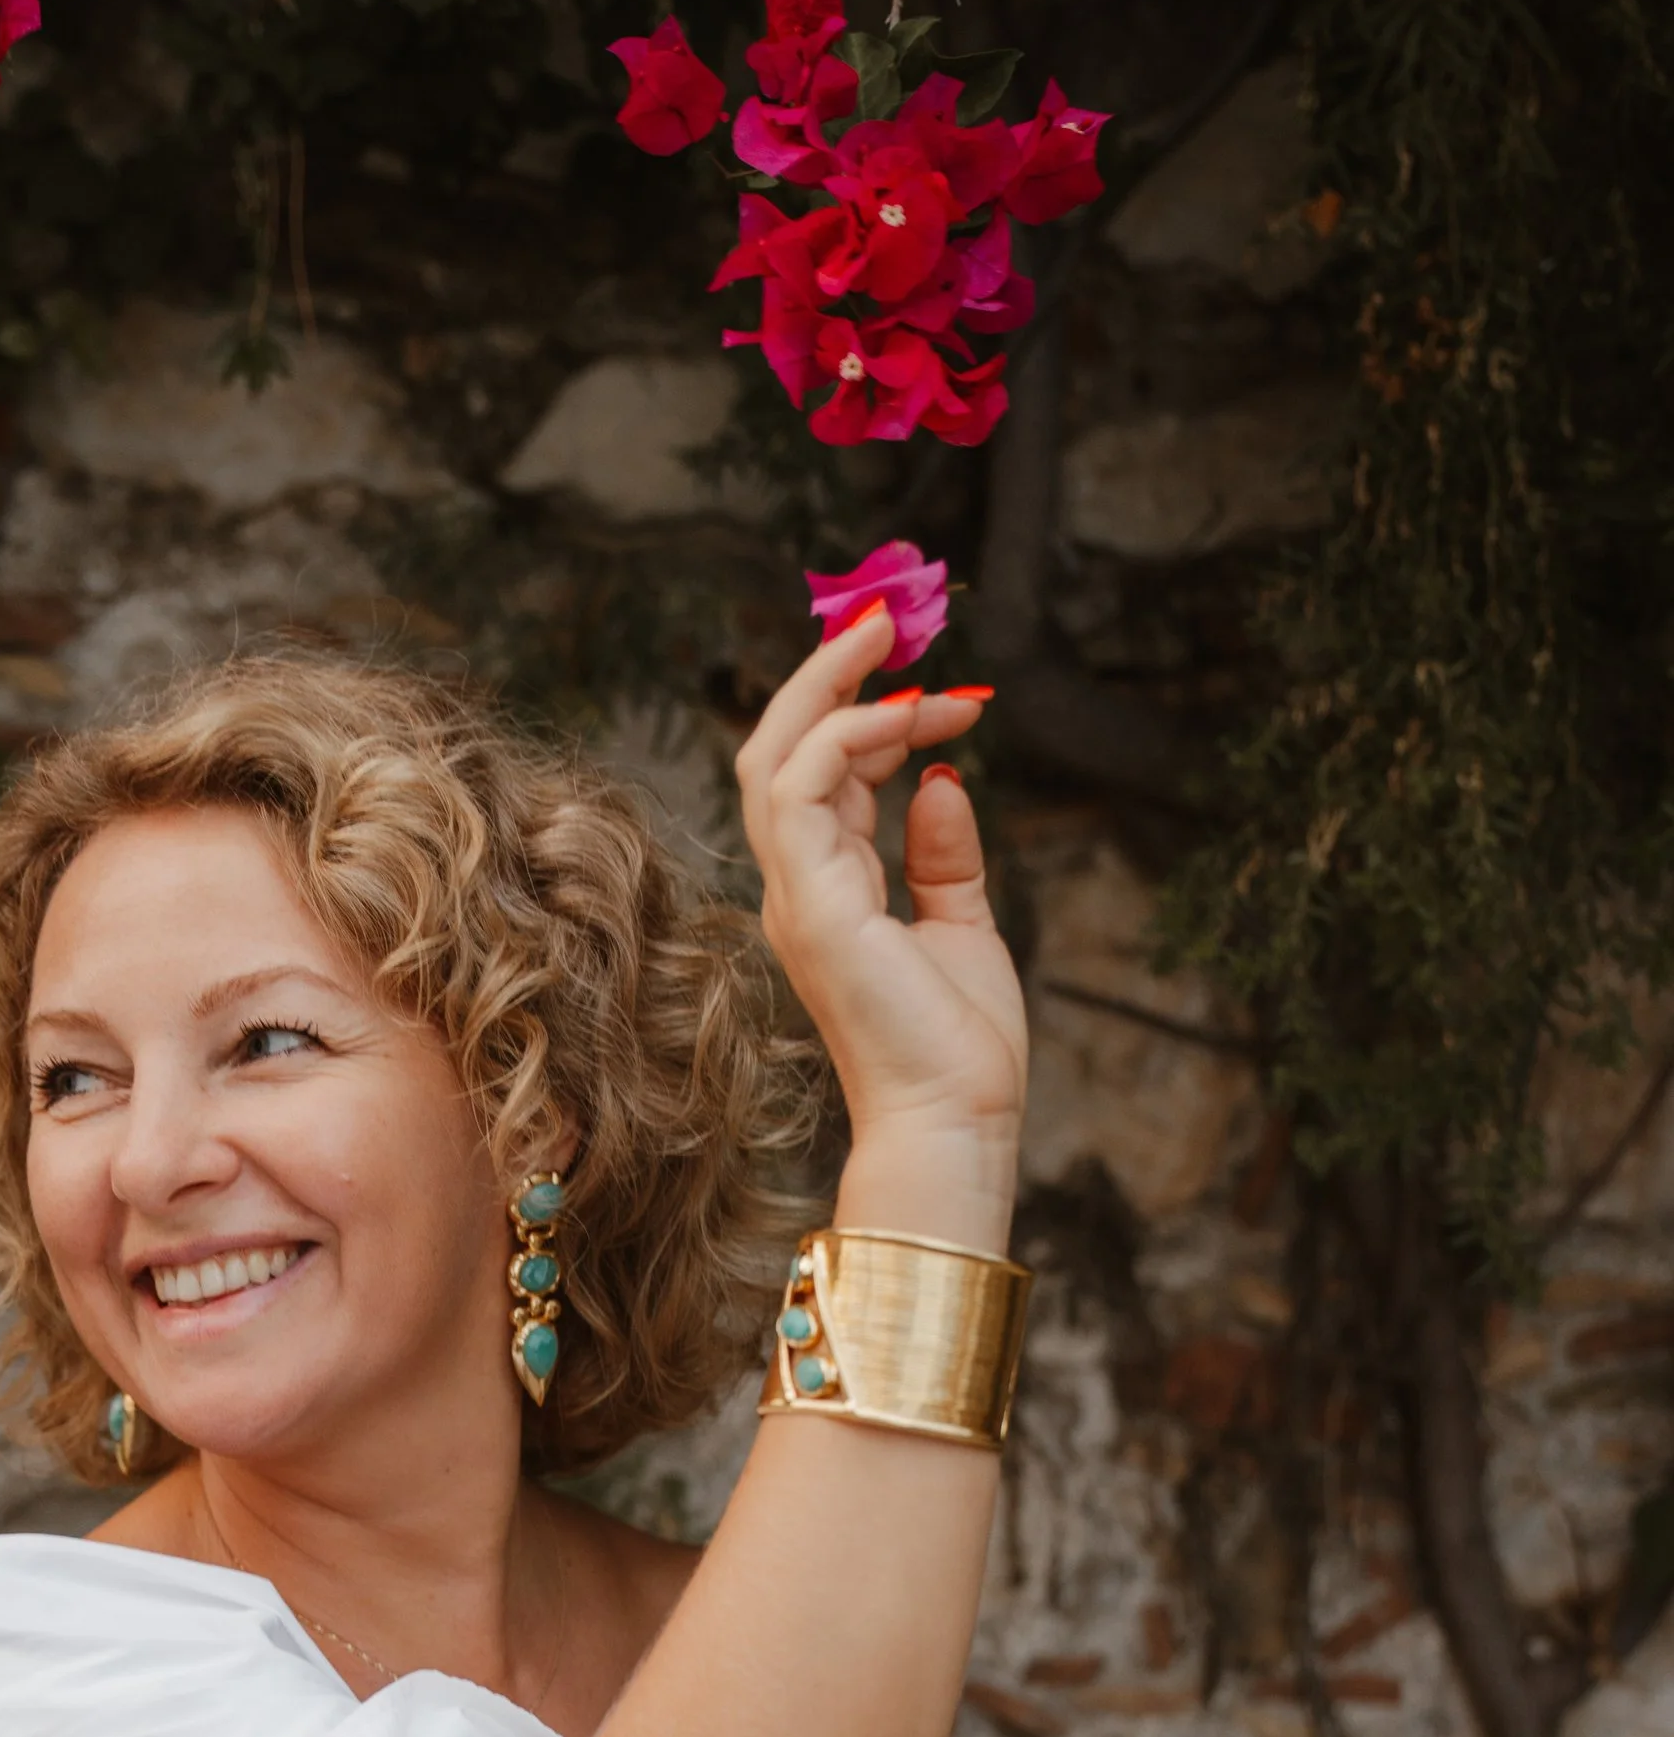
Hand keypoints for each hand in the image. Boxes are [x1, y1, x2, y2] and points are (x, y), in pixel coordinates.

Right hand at [735, 607, 1026, 1246]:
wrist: (955, 1118)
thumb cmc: (958, 1048)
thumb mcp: (962, 925)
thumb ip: (944, 855)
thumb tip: (944, 780)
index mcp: (828, 895)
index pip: (820, 779)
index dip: (867, 713)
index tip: (936, 683)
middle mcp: (798, 889)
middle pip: (778, 750)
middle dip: (829, 674)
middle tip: (892, 618)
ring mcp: (796, 895)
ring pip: (776, 754)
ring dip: (837, 687)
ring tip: (903, 644)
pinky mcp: (813, 901)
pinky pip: (802, 784)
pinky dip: (850, 733)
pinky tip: (913, 714)